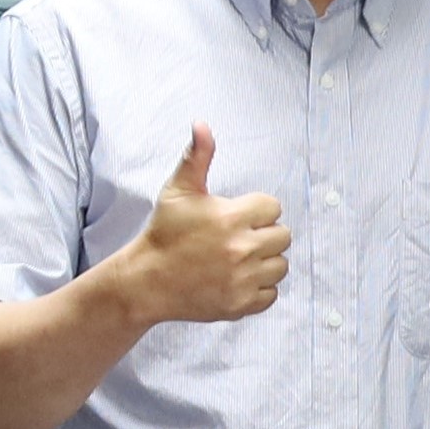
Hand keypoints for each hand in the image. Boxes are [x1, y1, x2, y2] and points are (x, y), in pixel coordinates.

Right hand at [109, 127, 289, 326]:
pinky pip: (271, 294)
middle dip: (263, 234)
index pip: (273, 207)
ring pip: (281, 265)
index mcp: (231, 217)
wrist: (147, 281)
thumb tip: (201, 125)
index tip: (235, 216)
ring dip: (265, 261)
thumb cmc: (164, 233)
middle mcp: (241, 248)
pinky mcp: (241, 304)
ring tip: (239, 259)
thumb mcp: (178, 191)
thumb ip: (197, 157)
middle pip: (283, 236)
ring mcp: (243, 279)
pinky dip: (259, 288)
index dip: (255, 210)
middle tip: (237, 238)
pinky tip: (238, 279)